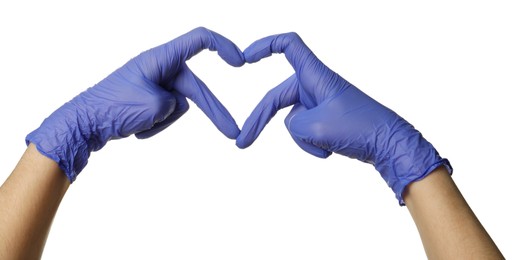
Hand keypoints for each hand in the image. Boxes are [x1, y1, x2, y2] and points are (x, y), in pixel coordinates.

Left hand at [26, 27, 244, 181]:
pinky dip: (154, 124)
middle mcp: (159, 67)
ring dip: (164, 120)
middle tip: (231, 131)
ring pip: (179, 105)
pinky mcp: (147, 99)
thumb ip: (174, 104)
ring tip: (140, 125)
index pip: (199, 40)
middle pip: (195, 87)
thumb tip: (172, 106)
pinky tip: (136, 128)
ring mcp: (153, 84)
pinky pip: (165, 114)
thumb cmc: (112, 108)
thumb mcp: (153, 107)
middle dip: (213, 111)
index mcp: (160, 58)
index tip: (240, 62)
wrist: (83, 124)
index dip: (223, 46)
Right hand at [236, 33, 450, 204]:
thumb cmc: (362, 128)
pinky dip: (312, 144)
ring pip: (292, 121)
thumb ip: (294, 125)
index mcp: (316, 75)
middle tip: (243, 142)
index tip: (245, 58)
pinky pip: (305, 131)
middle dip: (260, 121)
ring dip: (303, 139)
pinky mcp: (325, 119)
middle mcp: (316, 85)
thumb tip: (294, 126)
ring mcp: (319, 103)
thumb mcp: (317, 129)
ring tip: (325, 145)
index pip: (288, 46)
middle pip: (277, 97)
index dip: (264, 46)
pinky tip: (330, 149)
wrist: (389, 146)